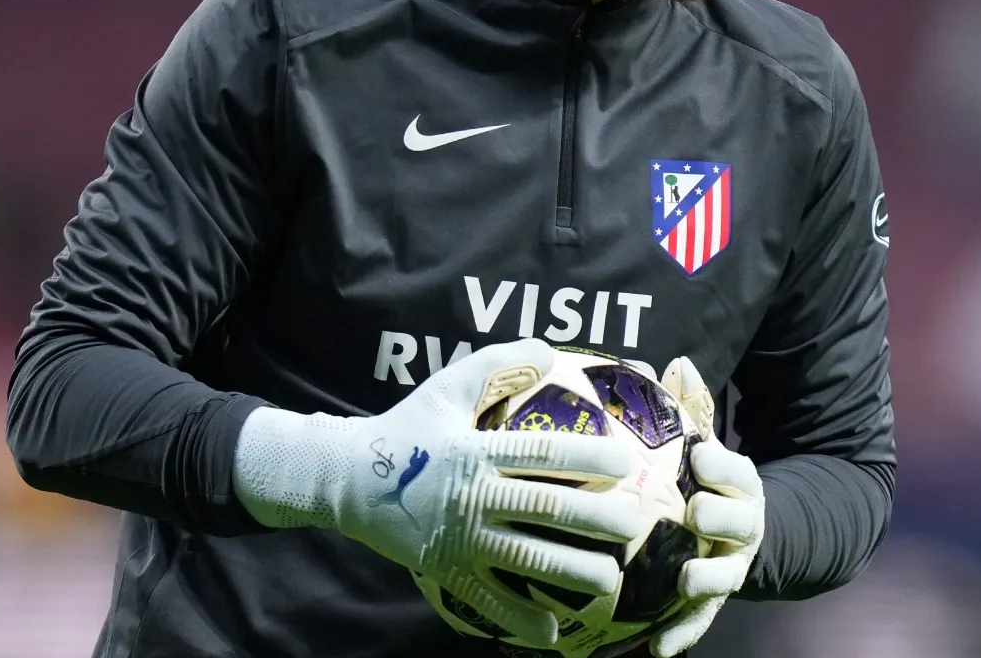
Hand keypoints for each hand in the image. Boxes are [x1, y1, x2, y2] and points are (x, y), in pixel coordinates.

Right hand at [234, 338, 644, 645]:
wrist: (345, 477)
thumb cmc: (407, 426)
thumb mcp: (447, 387)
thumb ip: (498, 365)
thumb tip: (551, 352)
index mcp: (477, 449)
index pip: (540, 451)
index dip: (586, 455)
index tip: (625, 462)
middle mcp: (473, 495)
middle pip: (542, 507)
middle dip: (593, 517)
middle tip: (634, 524)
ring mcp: (459, 537)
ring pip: (523, 557)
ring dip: (570, 571)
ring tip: (611, 580)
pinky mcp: (445, 569)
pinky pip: (487, 599)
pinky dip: (519, 618)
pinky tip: (554, 633)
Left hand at [653, 357, 765, 656]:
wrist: (752, 534)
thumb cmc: (711, 479)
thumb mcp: (708, 445)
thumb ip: (692, 408)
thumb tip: (675, 361)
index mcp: (740, 483)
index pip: (739, 470)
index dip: (722, 463)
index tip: (699, 455)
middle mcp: (743, 526)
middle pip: (738, 519)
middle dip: (718, 515)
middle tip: (694, 511)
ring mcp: (731, 564)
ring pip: (725, 572)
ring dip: (706, 575)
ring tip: (685, 578)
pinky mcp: (715, 599)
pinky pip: (701, 619)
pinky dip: (683, 635)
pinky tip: (659, 651)